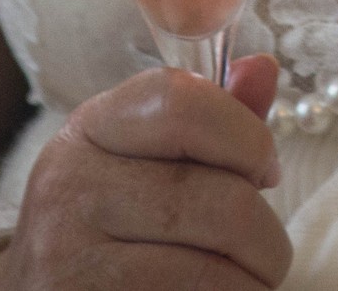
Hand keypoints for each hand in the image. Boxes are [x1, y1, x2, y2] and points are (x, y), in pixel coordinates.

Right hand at [0, 57, 288, 288]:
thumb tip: (263, 68)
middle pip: (221, 200)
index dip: (247, 136)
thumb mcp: (143, 161)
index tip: (265, 171)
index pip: (181, 103)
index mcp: (90, 129)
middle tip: (265, 254)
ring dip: (252, 283)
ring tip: (241, 283)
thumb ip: (207, 122)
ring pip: (215, 270)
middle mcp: (71, 188)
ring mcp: (70, 258)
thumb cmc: (109, 228)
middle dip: (267, 238)